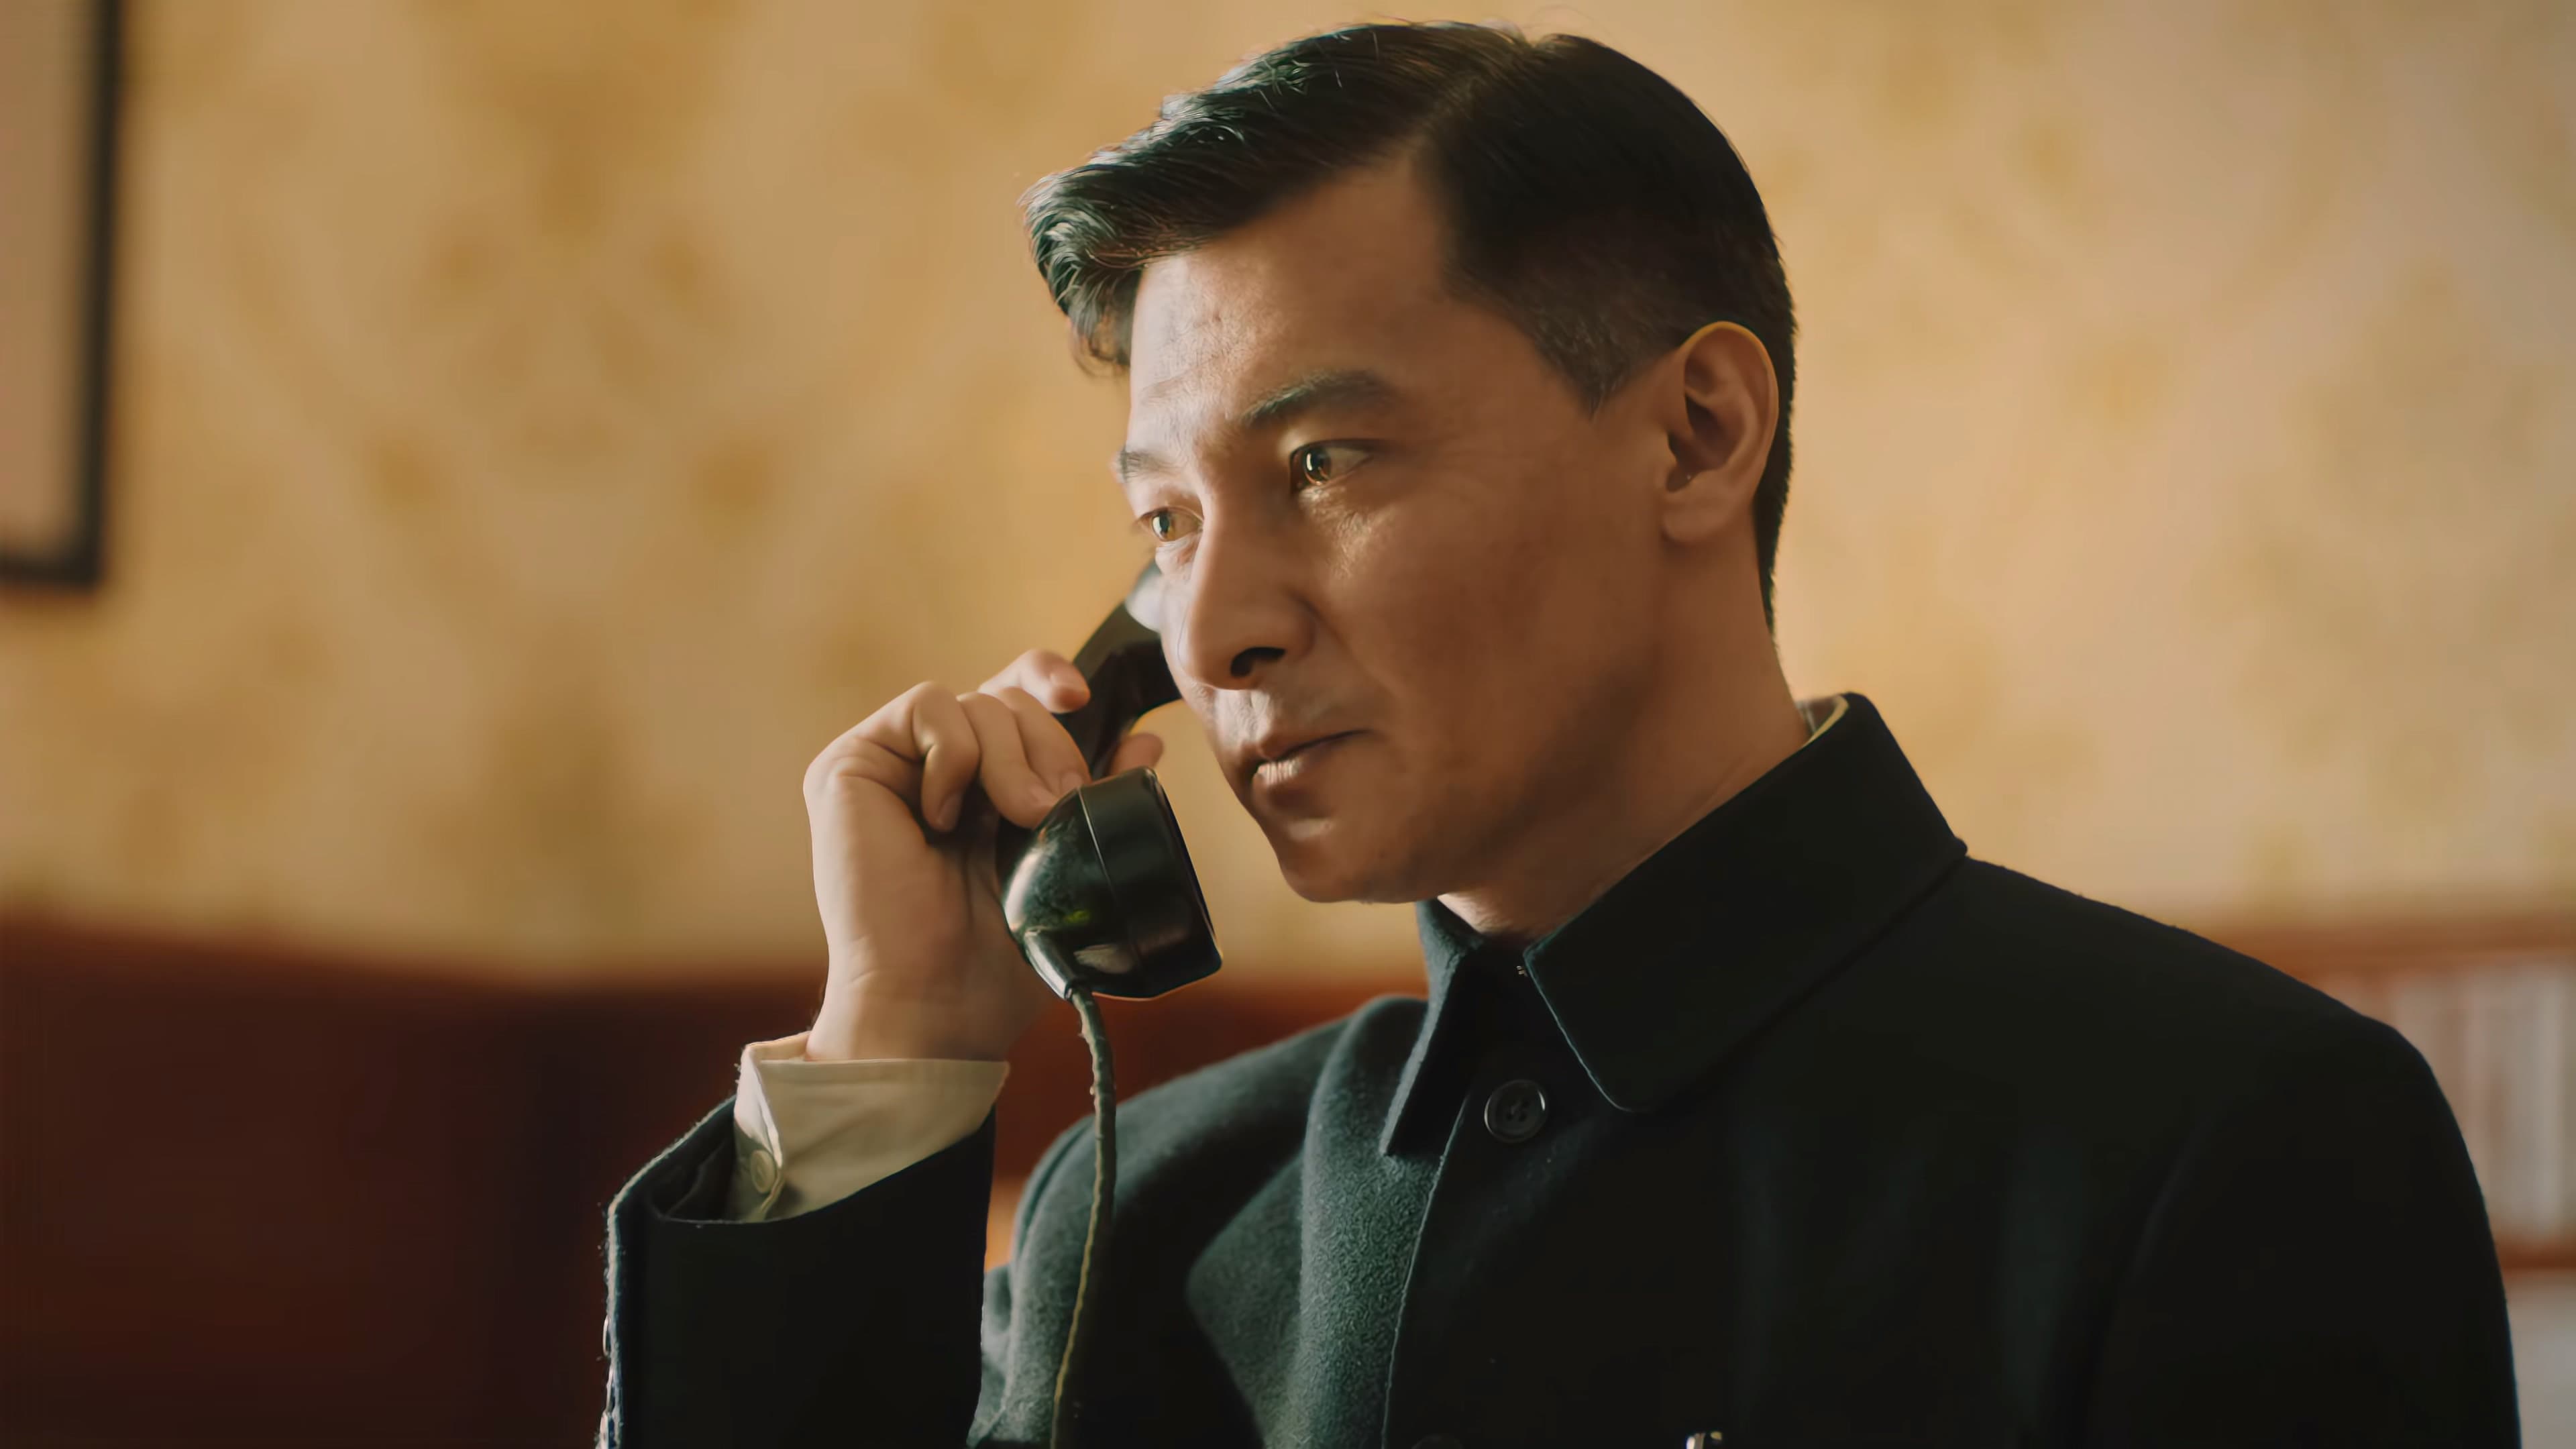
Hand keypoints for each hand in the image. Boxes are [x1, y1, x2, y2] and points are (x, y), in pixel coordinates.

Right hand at [799, 650, 1167, 1061]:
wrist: (938, 1004)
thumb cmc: (998, 958)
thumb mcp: (1068, 867)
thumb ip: (1098, 799)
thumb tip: (1146, 741)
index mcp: (983, 786)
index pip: (1014, 695)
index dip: (1047, 679)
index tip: (1080, 698)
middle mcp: (934, 769)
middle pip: (1007, 698)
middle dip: (1049, 746)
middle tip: (1054, 811)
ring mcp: (891, 766)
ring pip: (975, 700)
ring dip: (1012, 759)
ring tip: (1015, 822)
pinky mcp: (850, 766)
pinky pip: (926, 706)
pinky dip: (954, 754)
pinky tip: (945, 817)